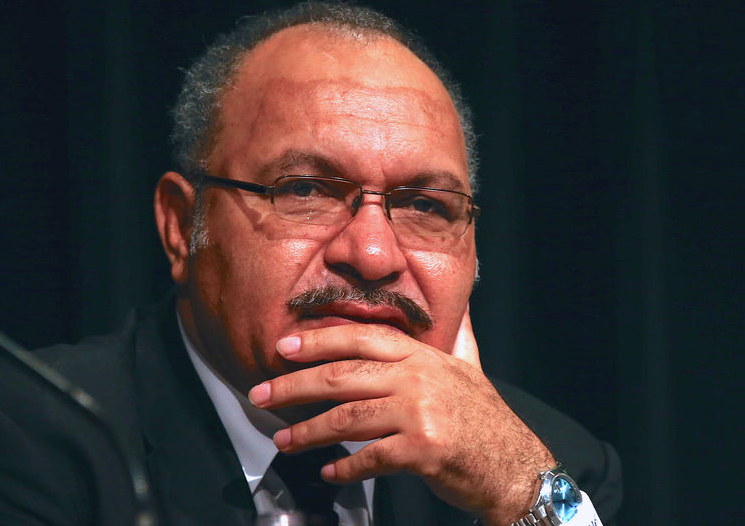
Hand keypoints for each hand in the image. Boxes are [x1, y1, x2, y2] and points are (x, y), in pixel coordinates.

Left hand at [248, 307, 555, 525]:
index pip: (360, 339)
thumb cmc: (486, 419)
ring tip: (284, 440)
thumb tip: (460, 308)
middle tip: (261, 395)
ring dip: (308, 431)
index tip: (284, 348)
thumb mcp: (471, 368)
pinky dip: (345, 467)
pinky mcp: (422, 450)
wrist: (517, 467)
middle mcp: (418, 378)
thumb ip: (458, 336)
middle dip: (294, 386)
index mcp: (422, 356)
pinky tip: (328, 471)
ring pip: (348, 418)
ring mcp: (420, 413)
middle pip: (342, 377)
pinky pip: (370, 457)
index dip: (319, 341)